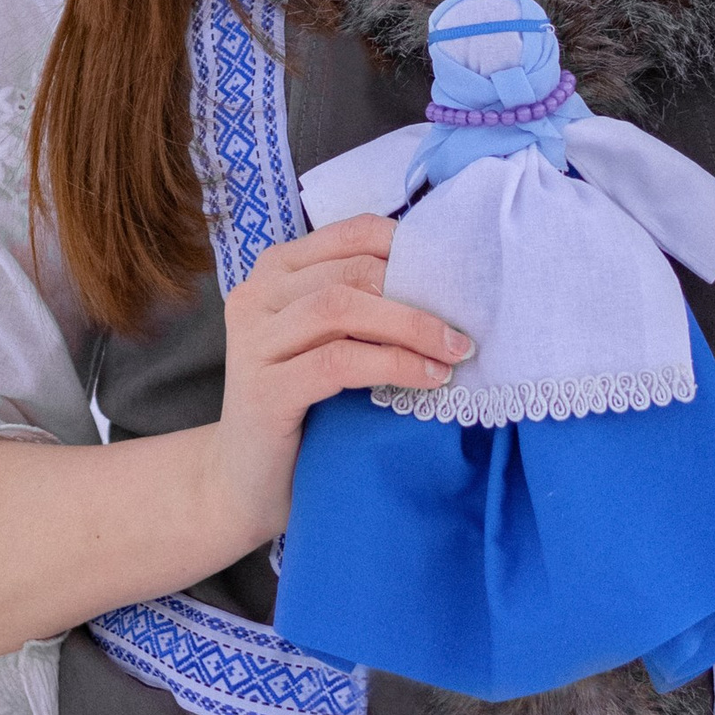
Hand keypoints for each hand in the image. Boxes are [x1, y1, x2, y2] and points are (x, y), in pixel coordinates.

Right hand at [210, 218, 473, 544]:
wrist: (249, 481)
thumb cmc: (304, 406)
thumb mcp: (330, 341)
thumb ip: (365, 304)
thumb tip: (448, 280)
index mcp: (277, 270)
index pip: (353, 233)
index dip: (411, 247)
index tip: (459, 276)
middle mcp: (256, 295)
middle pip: (353, 271)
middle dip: (419, 294)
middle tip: (466, 328)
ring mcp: (253, 341)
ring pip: (340, 307)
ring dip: (410, 327)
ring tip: (454, 354)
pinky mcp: (263, 389)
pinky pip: (337, 361)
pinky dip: (392, 365)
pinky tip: (428, 379)